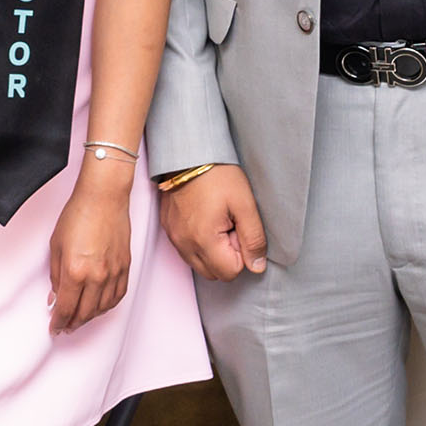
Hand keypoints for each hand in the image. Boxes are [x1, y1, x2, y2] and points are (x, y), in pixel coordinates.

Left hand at [47, 160, 134, 332]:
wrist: (104, 198)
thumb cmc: (78, 215)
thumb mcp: (56, 246)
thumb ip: (55, 276)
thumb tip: (55, 297)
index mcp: (75, 271)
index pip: (66, 308)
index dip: (59, 322)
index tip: (54, 328)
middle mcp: (96, 276)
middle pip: (84, 313)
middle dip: (72, 323)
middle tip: (65, 327)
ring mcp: (113, 273)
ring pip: (102, 308)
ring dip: (89, 317)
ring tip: (80, 319)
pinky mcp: (125, 267)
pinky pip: (117, 296)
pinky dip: (107, 306)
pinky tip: (99, 307)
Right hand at [160, 164, 266, 281]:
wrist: (188, 152)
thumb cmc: (218, 175)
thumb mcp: (245, 204)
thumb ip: (253, 239)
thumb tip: (257, 267)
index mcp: (204, 240)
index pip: (230, 272)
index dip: (241, 253)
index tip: (238, 228)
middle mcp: (184, 244)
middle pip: (214, 273)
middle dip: (227, 256)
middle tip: (230, 225)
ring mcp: (174, 237)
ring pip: (199, 264)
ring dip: (213, 251)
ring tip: (217, 221)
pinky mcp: (169, 229)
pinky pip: (187, 251)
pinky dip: (199, 243)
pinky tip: (205, 219)